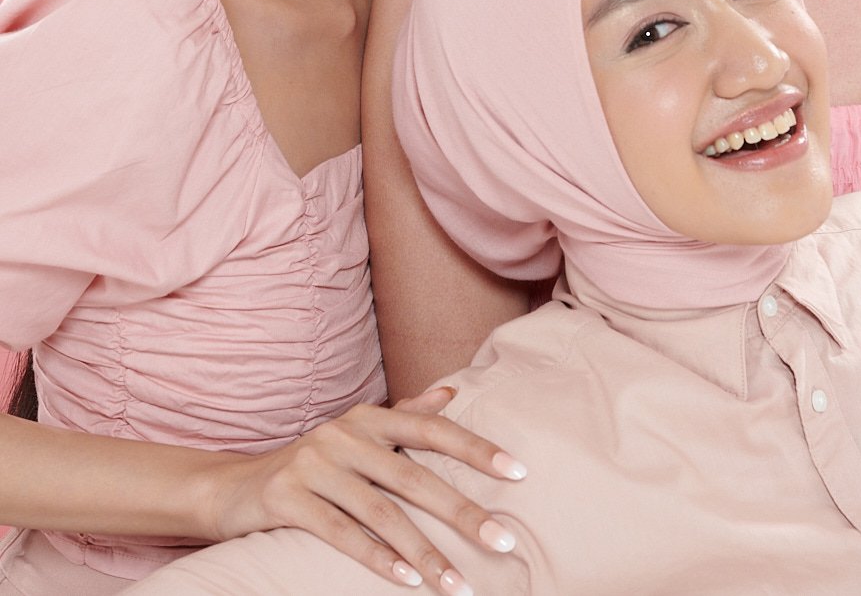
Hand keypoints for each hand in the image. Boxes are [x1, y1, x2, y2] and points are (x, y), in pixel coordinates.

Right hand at [202, 386, 524, 591]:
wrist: (232, 489)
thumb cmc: (310, 466)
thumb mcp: (356, 437)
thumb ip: (404, 416)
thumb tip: (454, 393)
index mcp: (368, 418)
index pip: (432, 430)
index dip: (476, 449)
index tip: (518, 473)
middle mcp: (344, 435)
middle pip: (415, 477)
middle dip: (463, 512)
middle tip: (504, 541)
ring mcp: (314, 465)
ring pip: (382, 513)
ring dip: (425, 553)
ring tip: (458, 585)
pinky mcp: (287, 499)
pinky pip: (340, 533)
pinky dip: (376, 559)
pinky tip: (406, 581)